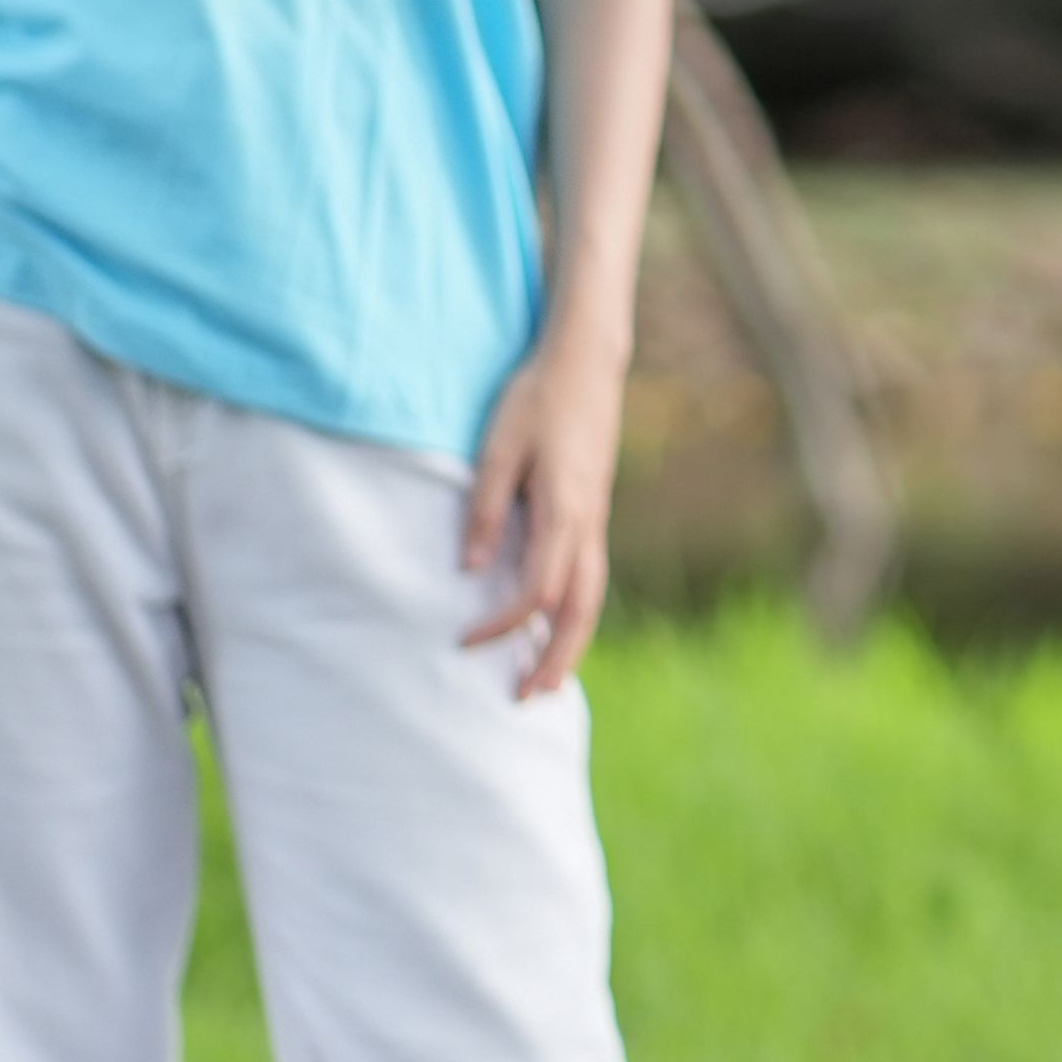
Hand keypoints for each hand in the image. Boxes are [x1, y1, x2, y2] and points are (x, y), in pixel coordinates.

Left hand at [458, 326, 626, 700]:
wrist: (586, 363)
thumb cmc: (537, 399)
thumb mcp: (499, 448)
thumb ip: (486, 509)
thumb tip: (471, 569)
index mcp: (563, 512)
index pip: (535, 593)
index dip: (501, 626)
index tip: (465, 643)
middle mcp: (588, 525)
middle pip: (580, 611)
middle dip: (557, 659)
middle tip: (529, 698)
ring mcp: (597, 520)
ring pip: (592, 598)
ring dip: (571, 642)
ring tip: (549, 679)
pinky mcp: (594, 512)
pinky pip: (590, 577)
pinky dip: (577, 612)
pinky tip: (557, 626)